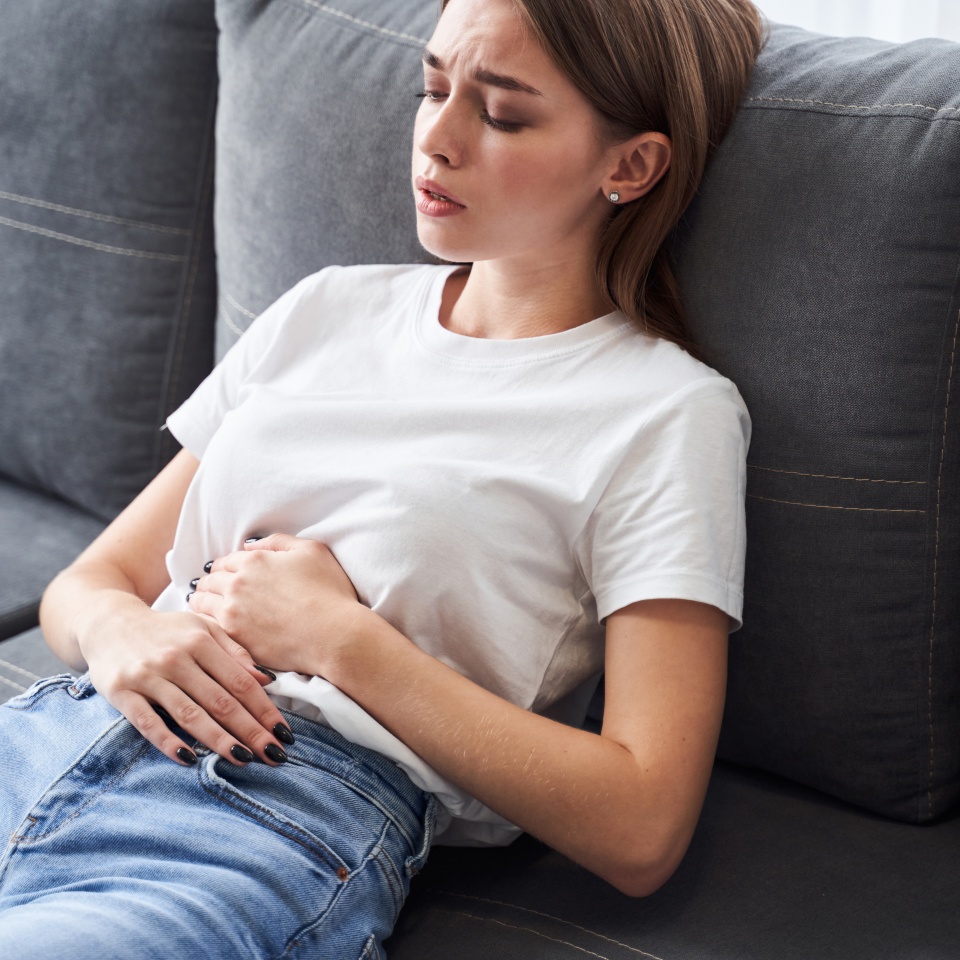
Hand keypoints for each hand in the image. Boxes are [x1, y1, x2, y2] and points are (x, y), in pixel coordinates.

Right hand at [79, 602, 295, 767]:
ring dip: (219, 740)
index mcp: (200, 641)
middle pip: (220, 701)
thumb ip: (234, 650)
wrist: (109, 622)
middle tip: (273, 755)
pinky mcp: (121, 692)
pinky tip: (189, 758)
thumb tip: (265, 680)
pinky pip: (147, 722)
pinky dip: (168, 741)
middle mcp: (176, 658)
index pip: (239, 681)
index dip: (264, 709)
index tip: (283, 732)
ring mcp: (148, 676)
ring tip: (243, 759)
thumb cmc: (166, 630)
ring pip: (189, 714)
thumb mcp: (202, 627)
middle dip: (250, 730)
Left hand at [188, 533, 362, 675]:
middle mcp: (237, 584)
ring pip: (201, 603)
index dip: (224, 566)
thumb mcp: (312, 550)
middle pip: (208, 581)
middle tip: (206, 588)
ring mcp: (232, 612)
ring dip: (200, 601)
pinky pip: (208, 627)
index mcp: (253, 561)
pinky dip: (206, 624)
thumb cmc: (329, 592)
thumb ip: (278, 542)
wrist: (333, 634)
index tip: (223, 573)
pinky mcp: (234, 638)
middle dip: (208, 583)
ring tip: (201, 605)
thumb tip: (251, 546)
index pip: (225, 561)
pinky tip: (209, 626)